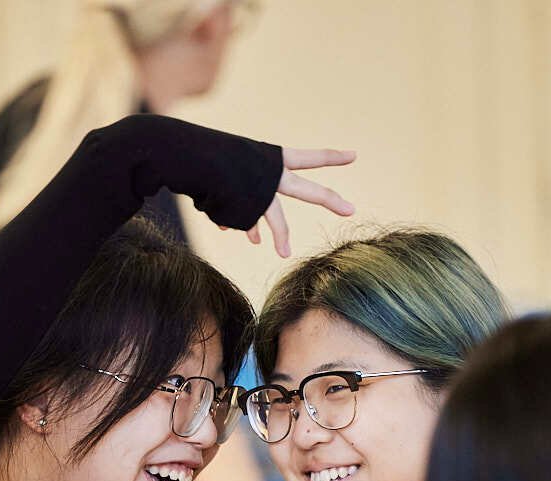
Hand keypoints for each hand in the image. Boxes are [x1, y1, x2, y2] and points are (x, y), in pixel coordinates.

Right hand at [226, 147, 355, 257]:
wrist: (196, 161)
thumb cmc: (213, 156)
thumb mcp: (237, 164)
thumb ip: (244, 190)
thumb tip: (235, 226)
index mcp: (274, 158)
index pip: (310, 157)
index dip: (332, 157)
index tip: (354, 156)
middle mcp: (273, 177)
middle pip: (309, 191)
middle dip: (330, 201)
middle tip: (351, 210)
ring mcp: (262, 194)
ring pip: (278, 220)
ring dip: (282, 238)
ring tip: (285, 254)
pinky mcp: (247, 209)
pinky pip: (249, 224)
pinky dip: (247, 229)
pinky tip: (248, 237)